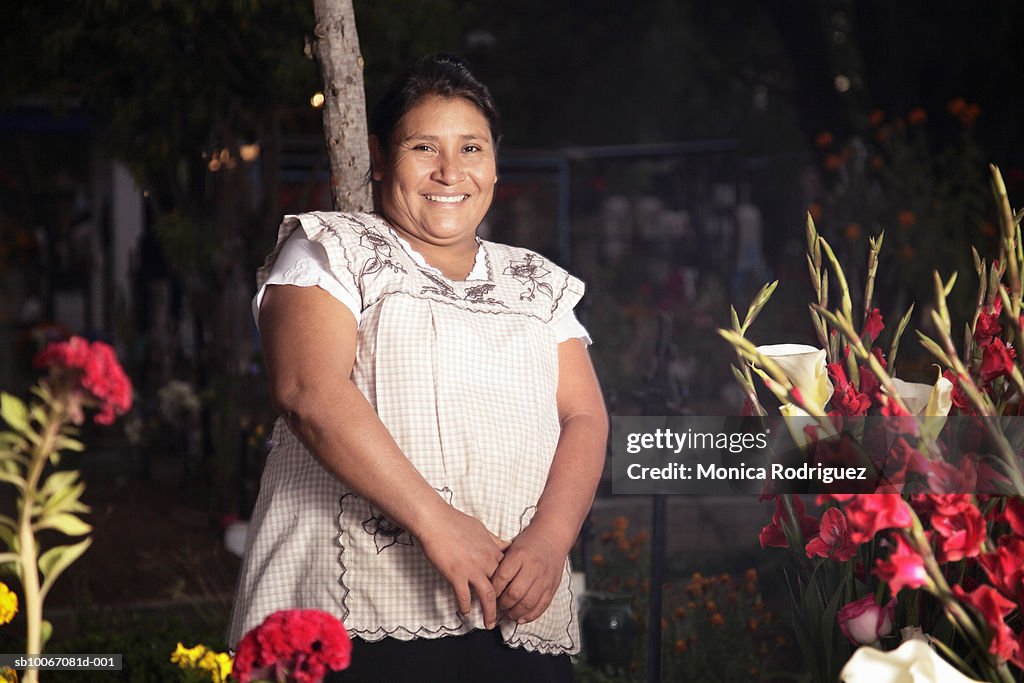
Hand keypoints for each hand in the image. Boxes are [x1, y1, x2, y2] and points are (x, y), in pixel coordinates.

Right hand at [416, 507, 508, 628]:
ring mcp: (472, 569)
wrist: (435, 521)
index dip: (511, 587)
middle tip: (504, 615)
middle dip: (505, 604)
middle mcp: (486, 561)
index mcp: (493, 550)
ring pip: (488, 596)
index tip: (510, 597)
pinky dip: (466, 607)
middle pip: (502, 588)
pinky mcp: (456, 575)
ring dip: (490, 613)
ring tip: (489, 624)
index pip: (509, 573)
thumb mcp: (481, 528)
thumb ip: (494, 540)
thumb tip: (503, 545)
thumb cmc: (455, 521)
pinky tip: (465, 613)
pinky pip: (464, 597)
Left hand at [490, 522, 566, 624]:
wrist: (553, 536)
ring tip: (507, 614)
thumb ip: (501, 563)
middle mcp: (533, 567)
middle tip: (497, 607)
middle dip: (502, 605)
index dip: (493, 590)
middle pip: (514, 593)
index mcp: (520, 555)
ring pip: (528, 603)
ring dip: (515, 613)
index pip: (502, 577)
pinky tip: (520, 618)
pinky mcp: (553, 586)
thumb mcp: (512, 547)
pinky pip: (541, 606)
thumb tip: (486, 583)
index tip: (488, 594)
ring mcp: (544, 578)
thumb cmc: (528, 542)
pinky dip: (530, 616)